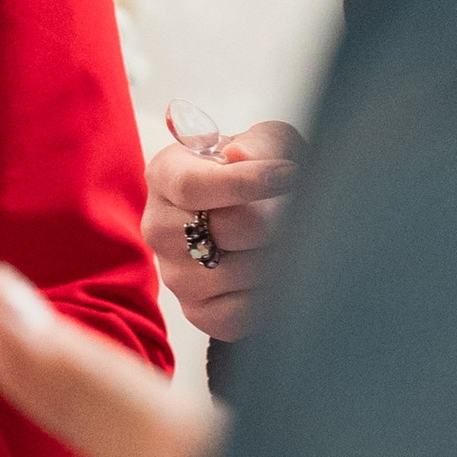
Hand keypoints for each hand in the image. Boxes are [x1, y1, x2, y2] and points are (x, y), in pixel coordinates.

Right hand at [143, 118, 305, 340]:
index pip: (193, 186)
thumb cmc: (260, 173)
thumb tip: (241, 157)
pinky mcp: (196, 311)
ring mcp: (174, 274)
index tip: (290, 174)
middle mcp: (159, 226)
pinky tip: (276, 272)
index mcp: (166, 174)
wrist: (260, 216)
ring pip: (246, 271)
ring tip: (287, 239)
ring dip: (282, 256)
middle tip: (297, 210)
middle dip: (279, 218)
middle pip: (231, 229)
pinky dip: (271, 295)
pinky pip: (241, 313)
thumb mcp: (267, 144)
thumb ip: (259, 143)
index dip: (248, 182)